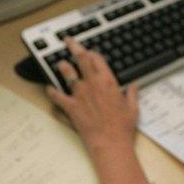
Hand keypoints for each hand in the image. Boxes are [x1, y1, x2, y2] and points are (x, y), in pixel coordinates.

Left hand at [46, 37, 139, 156]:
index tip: (89, 51)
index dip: (92, 53)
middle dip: (73, 46)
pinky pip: (56, 95)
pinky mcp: (71, 106)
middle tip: (68, 40)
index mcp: (108, 82)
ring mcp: (80, 94)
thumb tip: (135, 86)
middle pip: (80, 58)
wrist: (111, 143)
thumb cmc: (122, 128)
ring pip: (67, 72)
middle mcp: (92, 84)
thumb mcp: (133, 108)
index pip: (97, 59)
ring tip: (59, 62)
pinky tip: (49, 88)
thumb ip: (132, 94)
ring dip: (62, 65)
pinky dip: (51, 91)